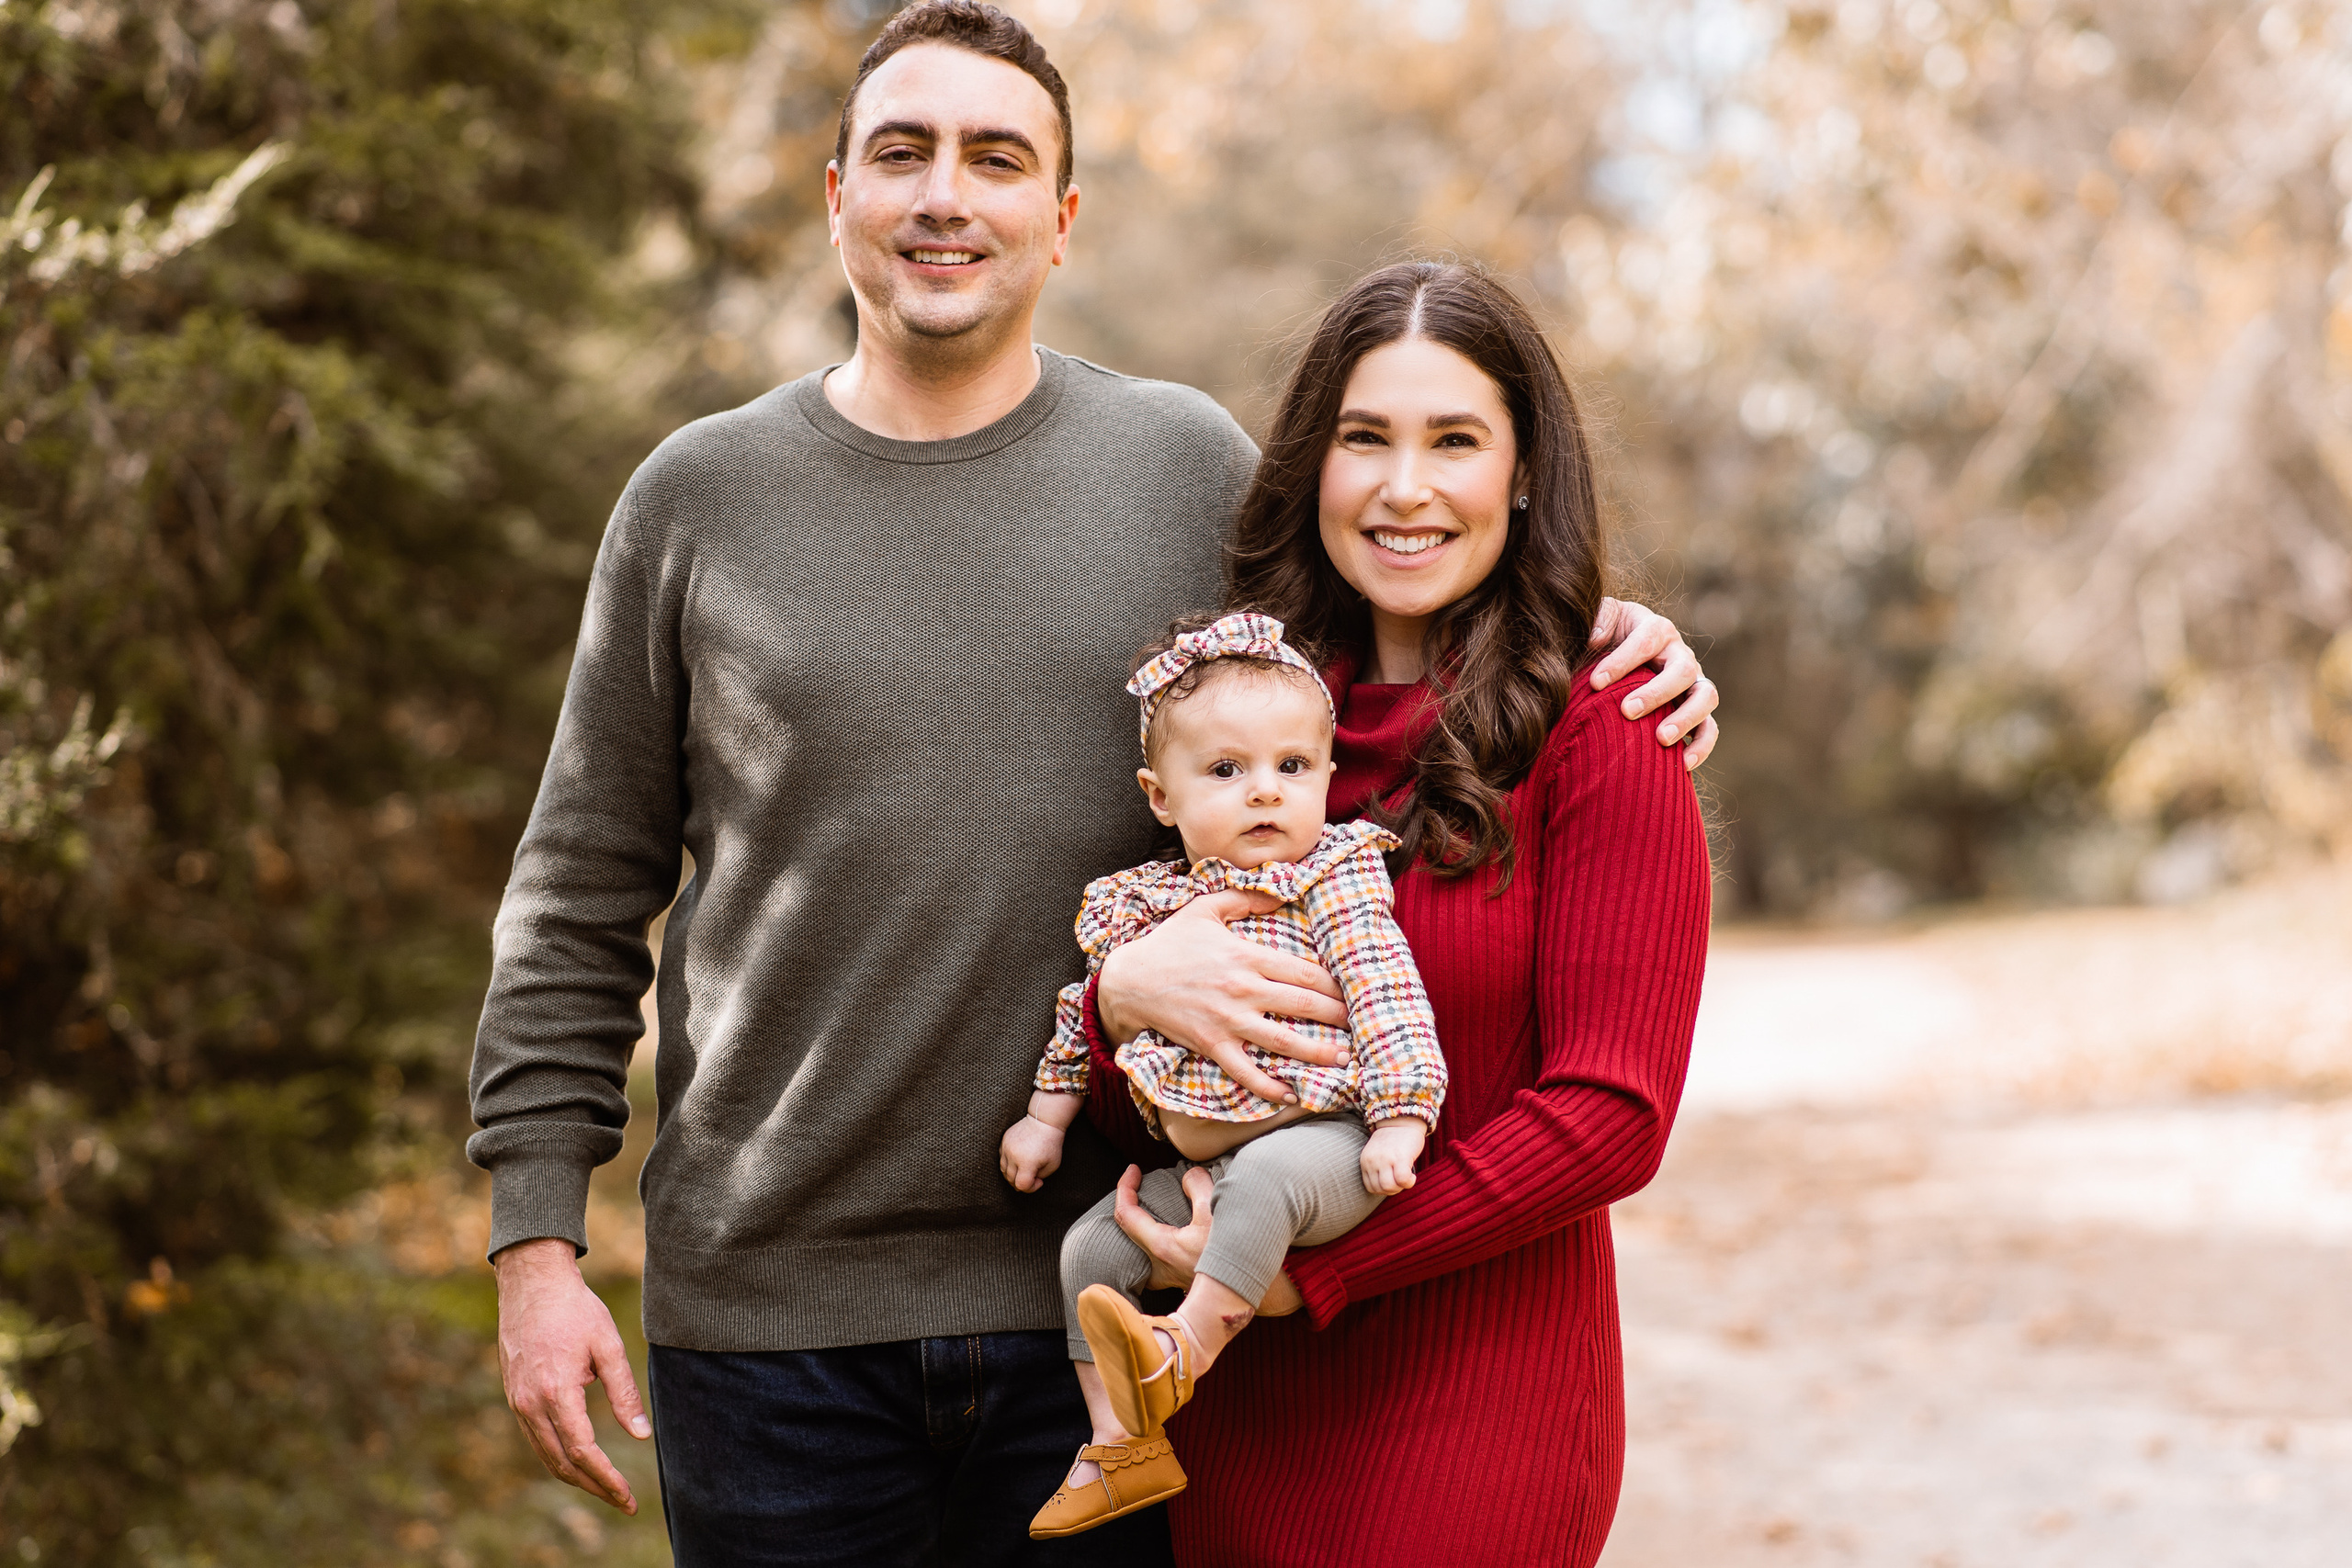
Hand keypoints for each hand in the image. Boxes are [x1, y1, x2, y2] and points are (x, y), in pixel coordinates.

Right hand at [494, 1238, 649, 1513]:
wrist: (532, 1282)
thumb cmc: (575, 1309)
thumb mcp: (608, 1345)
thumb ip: (624, 1393)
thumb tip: (641, 1435)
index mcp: (556, 1391)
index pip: (582, 1451)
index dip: (606, 1478)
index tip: (628, 1496)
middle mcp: (530, 1403)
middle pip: (562, 1463)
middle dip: (594, 1486)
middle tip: (624, 1501)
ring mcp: (518, 1402)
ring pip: (546, 1455)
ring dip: (576, 1476)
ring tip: (606, 1487)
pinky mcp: (514, 1396)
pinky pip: (536, 1438)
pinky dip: (558, 1456)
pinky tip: (580, 1460)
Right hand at [998, 1115, 1065, 1191]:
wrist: (1043, 1121)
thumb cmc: (1051, 1144)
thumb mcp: (1052, 1165)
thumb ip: (1039, 1177)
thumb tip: (1027, 1183)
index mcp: (1027, 1163)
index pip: (1021, 1185)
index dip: (1031, 1188)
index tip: (1039, 1181)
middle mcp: (1013, 1156)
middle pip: (1011, 1179)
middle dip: (1021, 1182)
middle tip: (1032, 1177)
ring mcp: (1006, 1148)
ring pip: (1003, 1170)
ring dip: (1013, 1174)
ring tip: (1025, 1171)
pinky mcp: (1003, 1141)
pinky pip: (1002, 1159)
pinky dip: (1009, 1164)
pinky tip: (1019, 1161)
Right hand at [1095, 889, 1348, 1104]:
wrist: (1129, 980)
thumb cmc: (1169, 942)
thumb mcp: (1205, 908)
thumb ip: (1245, 897)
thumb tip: (1281, 892)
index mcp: (1246, 955)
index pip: (1303, 972)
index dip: (1335, 985)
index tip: (1356, 993)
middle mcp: (1242, 989)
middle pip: (1303, 1006)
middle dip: (1338, 1017)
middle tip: (1363, 1027)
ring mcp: (1227, 1020)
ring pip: (1283, 1041)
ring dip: (1317, 1053)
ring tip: (1344, 1060)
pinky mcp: (1211, 1044)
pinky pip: (1245, 1070)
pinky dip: (1268, 1085)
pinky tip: (1290, 1093)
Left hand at [1112, 1164, 1304, 1315]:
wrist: (1246, 1293)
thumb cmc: (1232, 1255)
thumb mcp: (1214, 1211)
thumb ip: (1198, 1185)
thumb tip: (1190, 1176)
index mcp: (1161, 1246)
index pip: (1126, 1214)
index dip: (1125, 1187)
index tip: (1133, 1170)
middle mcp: (1160, 1265)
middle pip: (1129, 1232)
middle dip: (1129, 1205)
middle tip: (1138, 1187)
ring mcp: (1171, 1276)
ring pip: (1142, 1251)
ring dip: (1142, 1228)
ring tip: (1151, 1211)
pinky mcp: (1185, 1279)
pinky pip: (1160, 1259)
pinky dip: (1160, 1240)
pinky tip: (1176, 1232)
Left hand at [1359, 1120, 1425, 1195]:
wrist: (1402, 1121)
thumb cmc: (1392, 1141)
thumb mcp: (1377, 1155)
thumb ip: (1377, 1169)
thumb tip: (1385, 1189)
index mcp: (1365, 1161)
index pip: (1370, 1187)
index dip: (1384, 1190)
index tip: (1393, 1182)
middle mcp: (1373, 1161)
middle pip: (1380, 1189)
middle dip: (1393, 1190)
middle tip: (1401, 1181)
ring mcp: (1385, 1159)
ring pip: (1389, 1187)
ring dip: (1401, 1187)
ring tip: (1406, 1179)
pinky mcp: (1400, 1157)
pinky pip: (1402, 1180)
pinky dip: (1409, 1183)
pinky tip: (1412, 1176)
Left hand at [1586, 596, 1720, 770]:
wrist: (1617, 660)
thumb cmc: (1605, 639)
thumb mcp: (1600, 622)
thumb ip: (1598, 620)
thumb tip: (1596, 637)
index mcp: (1656, 629)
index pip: (1646, 641)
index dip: (1622, 660)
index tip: (1595, 683)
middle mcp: (1680, 655)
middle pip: (1682, 671)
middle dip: (1656, 692)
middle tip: (1627, 711)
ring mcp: (1693, 683)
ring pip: (1705, 697)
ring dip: (1685, 719)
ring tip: (1662, 739)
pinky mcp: (1697, 711)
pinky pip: (1709, 728)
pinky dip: (1701, 746)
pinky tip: (1683, 765)